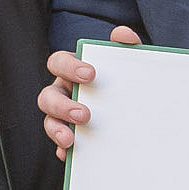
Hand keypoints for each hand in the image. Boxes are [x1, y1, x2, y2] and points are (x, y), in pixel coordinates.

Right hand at [40, 25, 141, 157]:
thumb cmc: (127, 80)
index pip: (58, 62)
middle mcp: (63, 92)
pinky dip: (63, 150)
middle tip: (84, 114)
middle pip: (47, 96)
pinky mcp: (70, 137)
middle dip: (62, 105)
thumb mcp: (130, 64)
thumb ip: (127, 48)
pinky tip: (70, 155)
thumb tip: (123, 34)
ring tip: (70, 139)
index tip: (91, 74)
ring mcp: (63, 116)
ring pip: (49, 121)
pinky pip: (59, 145)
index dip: (70, 66)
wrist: (141, 109)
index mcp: (72, 71)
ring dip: (56, 130)